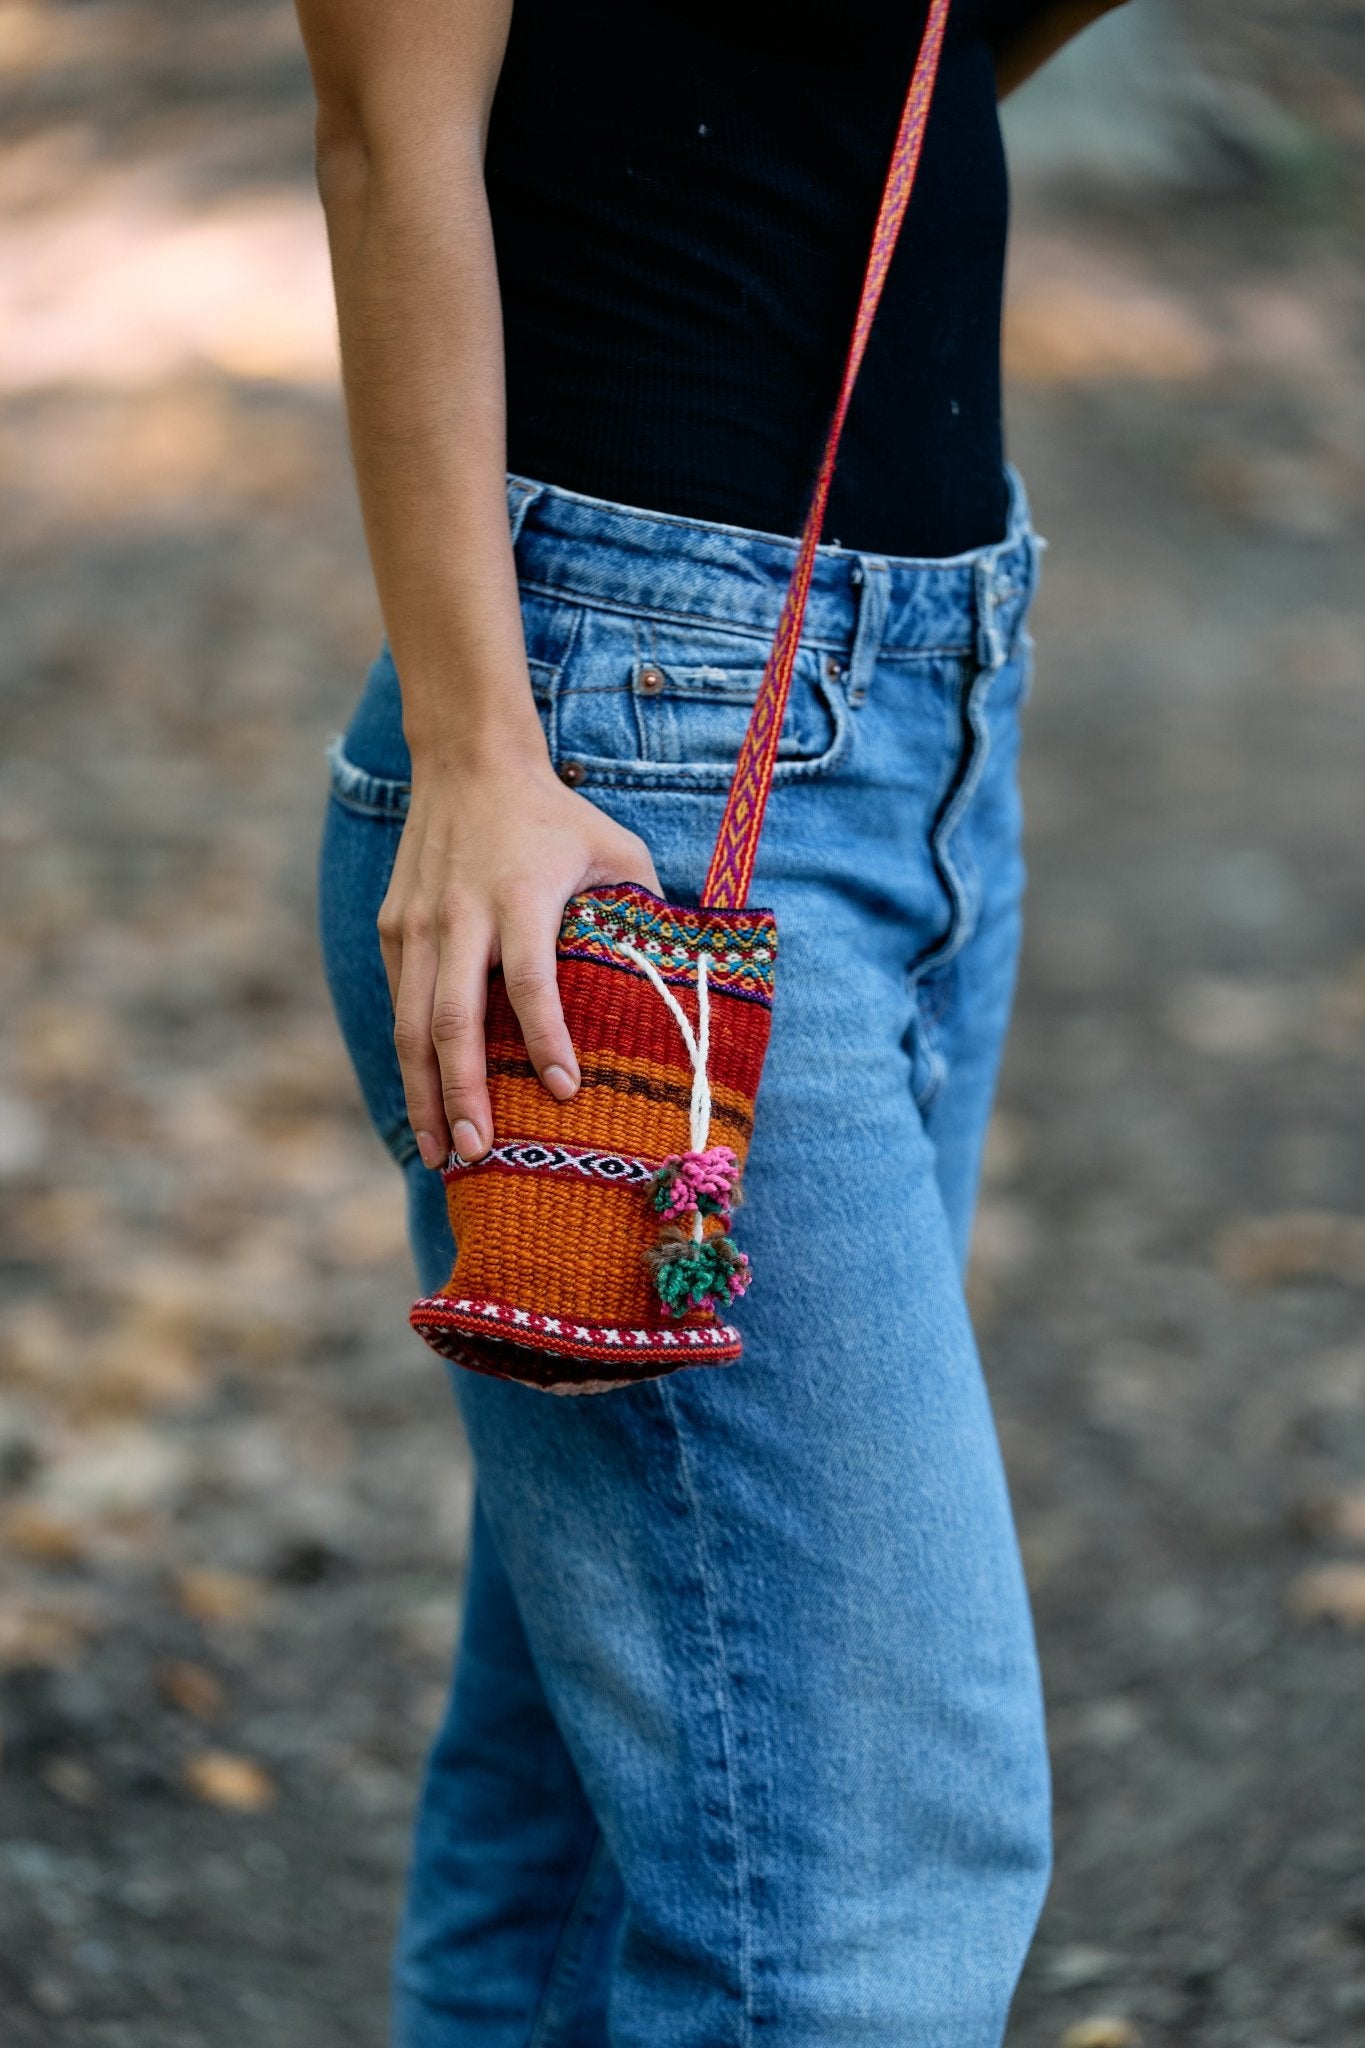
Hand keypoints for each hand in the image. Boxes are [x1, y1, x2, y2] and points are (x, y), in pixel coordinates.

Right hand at [378, 740, 660, 1168]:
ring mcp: (418, 924)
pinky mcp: (395, 930)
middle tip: (479, 1152)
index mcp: (522, 895)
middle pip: (454, 1019)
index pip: (532, 979)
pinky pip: (402, 1006)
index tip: (566, 1090)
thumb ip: (646, 908)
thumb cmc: (556, 816)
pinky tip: (427, 1106)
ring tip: (443, 1155)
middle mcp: (462, 914)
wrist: (467, 761)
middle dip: (464, 1092)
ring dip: (424, 1095)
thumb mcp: (615, 848)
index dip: (548, 1038)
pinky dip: (411, 1062)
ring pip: (412, 1025)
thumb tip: (684, 978)